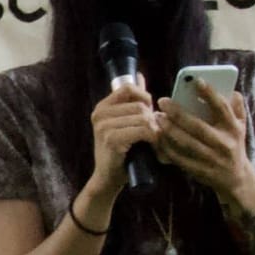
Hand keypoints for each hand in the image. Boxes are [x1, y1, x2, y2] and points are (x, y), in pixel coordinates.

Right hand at [89, 76, 160, 192]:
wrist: (109, 179)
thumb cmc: (121, 151)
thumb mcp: (125, 122)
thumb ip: (131, 99)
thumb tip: (139, 76)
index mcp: (102, 107)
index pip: (128, 88)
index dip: (144, 98)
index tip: (147, 113)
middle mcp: (100, 114)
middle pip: (139, 104)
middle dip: (152, 118)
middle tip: (153, 133)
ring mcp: (103, 127)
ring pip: (143, 117)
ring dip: (154, 130)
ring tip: (154, 141)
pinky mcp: (111, 139)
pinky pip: (142, 130)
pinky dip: (152, 138)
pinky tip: (151, 146)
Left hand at [157, 81, 254, 208]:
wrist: (236, 179)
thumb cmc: (234, 146)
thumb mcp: (241, 127)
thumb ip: (237, 108)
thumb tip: (233, 90)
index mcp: (233, 129)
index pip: (222, 108)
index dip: (210, 94)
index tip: (196, 81)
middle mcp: (223, 144)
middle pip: (198, 126)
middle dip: (178, 113)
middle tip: (162, 102)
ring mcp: (211, 159)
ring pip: (186, 143)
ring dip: (169, 130)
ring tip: (157, 118)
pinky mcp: (199, 171)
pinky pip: (179, 158)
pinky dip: (167, 147)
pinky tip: (157, 137)